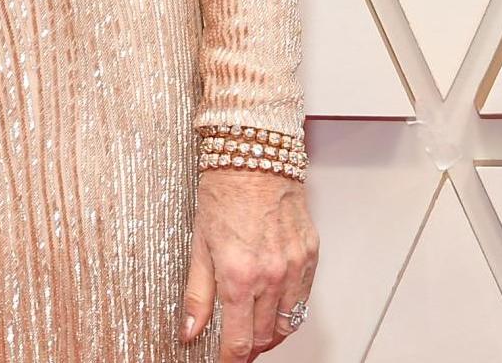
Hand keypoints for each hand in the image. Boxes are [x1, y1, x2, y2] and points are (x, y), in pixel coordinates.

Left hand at [180, 167, 317, 358]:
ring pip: (288, 322)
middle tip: (237, 348)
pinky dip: (290, 309)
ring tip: (255, 334)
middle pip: (264, 336)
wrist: (254, 158)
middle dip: (249, 348)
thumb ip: (197, 294)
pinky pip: (304, 298)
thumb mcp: (199, 245)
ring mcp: (295, 267)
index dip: (230, 360)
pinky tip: (275, 306)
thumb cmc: (224, 193)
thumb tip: (190, 331)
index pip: (239, 339)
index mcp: (240, 276)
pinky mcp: (311, 255)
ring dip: (271, 335)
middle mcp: (272, 275)